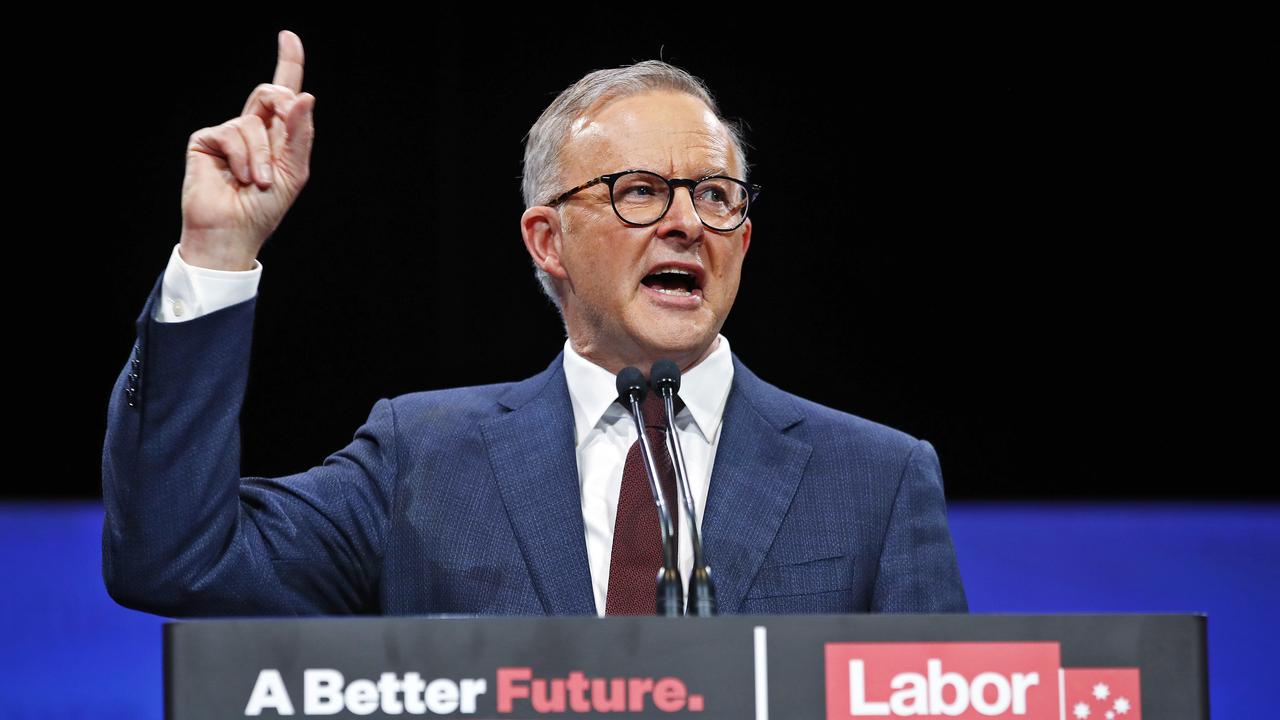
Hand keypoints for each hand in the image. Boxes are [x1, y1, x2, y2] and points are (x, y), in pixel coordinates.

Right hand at [179, 30, 315, 269]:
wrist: (234, 232)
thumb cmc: (264, 209)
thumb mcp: (294, 171)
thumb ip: (300, 133)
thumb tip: (305, 95)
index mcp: (277, 136)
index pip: (284, 95)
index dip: (288, 62)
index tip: (288, 36)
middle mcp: (252, 129)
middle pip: (270, 93)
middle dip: (283, 107)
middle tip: (287, 124)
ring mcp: (228, 133)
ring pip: (253, 121)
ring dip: (262, 156)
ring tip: (259, 182)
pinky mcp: (206, 139)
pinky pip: (232, 132)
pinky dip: (243, 157)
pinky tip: (241, 178)